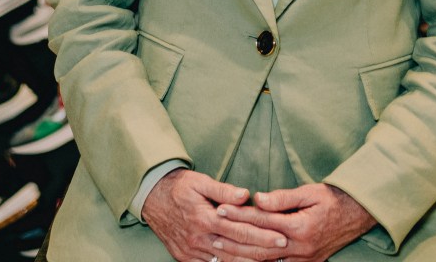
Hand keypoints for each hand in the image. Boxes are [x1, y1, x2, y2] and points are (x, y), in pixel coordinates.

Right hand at [141, 169, 285, 261]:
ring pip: (226, 261)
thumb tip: (246, 195)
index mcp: (204, 218)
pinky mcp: (186, 258)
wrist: (152, 199)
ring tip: (270, 259)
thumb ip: (224, 190)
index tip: (282, 236)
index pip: (240, 230)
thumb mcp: (200, 181)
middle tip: (283, 250)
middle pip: (236, 250)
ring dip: (248, 261)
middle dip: (262, 251)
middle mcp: (198, 239)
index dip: (262, 235)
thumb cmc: (179, 187)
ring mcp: (191, 252)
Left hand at [217, 183, 375, 261]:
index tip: (220, 208)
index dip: (239, 214)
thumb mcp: (309, 192)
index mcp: (300, 227)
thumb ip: (282, 198)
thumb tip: (258, 198)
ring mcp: (302, 260)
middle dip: (234, 238)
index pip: (262, 220)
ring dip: (241, 256)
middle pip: (259, 245)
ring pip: (265, 261)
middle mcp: (299, 248)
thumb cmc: (331, 200)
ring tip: (220, 249)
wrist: (356, 216)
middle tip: (213, 231)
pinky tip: (242, 260)